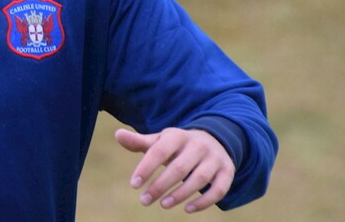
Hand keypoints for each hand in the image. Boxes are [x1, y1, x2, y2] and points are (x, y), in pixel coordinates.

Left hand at [114, 127, 234, 212]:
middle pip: (179, 168)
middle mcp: (198, 145)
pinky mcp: (227, 171)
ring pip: (199, 180)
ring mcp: (214, 158)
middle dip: (160, 186)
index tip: (134, 184)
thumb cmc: (178, 146)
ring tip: (163, 204)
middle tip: (144, 201)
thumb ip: (139, 142)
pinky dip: (204, 201)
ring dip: (179, 195)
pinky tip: (187, 209)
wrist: (213, 140)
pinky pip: (218, 190)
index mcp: (178, 136)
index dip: (146, 168)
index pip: (159, 151)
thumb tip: (117, 135)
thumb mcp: (160, 141)